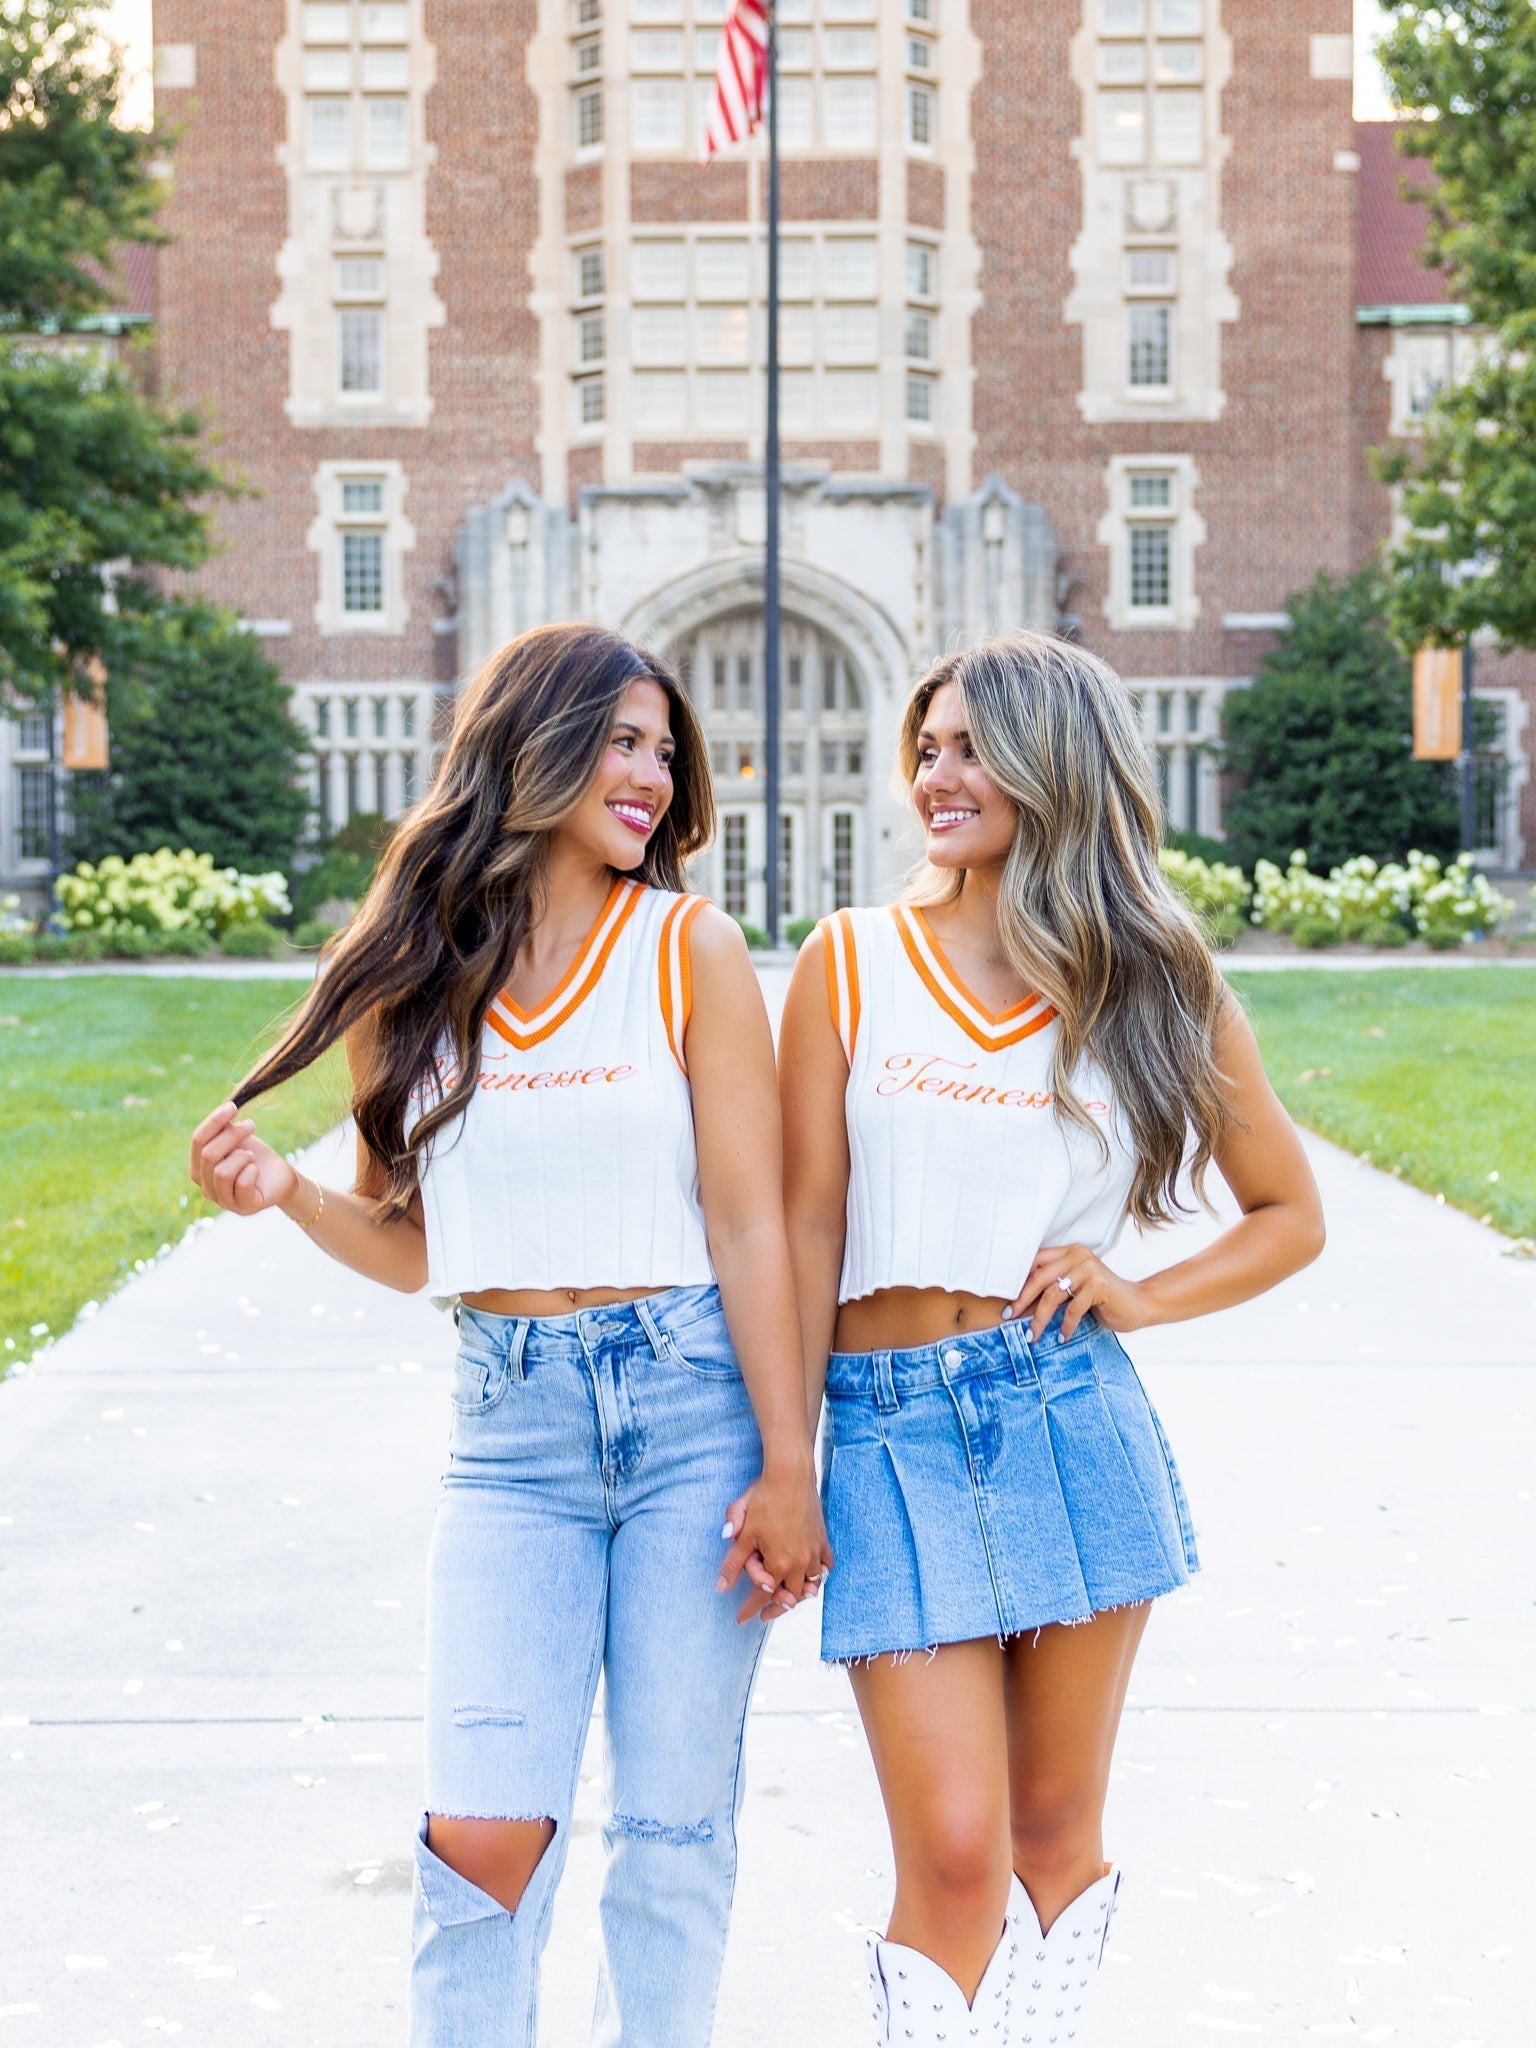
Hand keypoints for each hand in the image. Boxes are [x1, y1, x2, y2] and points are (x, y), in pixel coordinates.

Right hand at [189, 1101, 300, 1217]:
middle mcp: (206, 1187)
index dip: (213, 1122)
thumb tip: (223, 1112)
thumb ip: (224, 1129)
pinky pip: (241, 1185)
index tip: (232, 1107)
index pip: (197, 1141)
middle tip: (251, 1126)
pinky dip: (251, 1171)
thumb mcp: (237, 1139)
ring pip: (221, 1172)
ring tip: (251, 1155)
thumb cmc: (254, 1157)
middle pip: (208, 1155)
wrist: (279, 1176)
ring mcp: (223, 1201)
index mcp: (198, 1168)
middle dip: (231, 1136)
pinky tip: (255, 1169)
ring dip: (241, 1156)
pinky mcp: (243, 1207)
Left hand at [717, 1463, 833, 1625]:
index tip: (741, 1619)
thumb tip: (721, 1587)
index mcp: (779, 1563)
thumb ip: (733, 1563)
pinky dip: (819, 1576)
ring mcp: (814, 1552)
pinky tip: (812, 1578)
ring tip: (789, 1600)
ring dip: (799, 1595)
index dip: (749, 1609)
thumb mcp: (743, 1532)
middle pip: (790, 1597)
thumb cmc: (765, 1499)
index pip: (761, 1595)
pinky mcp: (823, 1540)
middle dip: (775, 1608)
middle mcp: (800, 1563)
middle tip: (764, 1615)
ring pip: (811, 1586)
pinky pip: (825, 1567)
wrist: (790, 1475)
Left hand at [1006, 1243, 1154, 1342]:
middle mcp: (1078, 1256)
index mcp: (1069, 1252)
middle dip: (1021, 1299)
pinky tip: (1062, 1337)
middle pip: (1040, 1277)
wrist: (1138, 1304)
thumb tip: (1018, 1300)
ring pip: (1053, 1295)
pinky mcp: (1099, 1286)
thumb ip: (1054, 1283)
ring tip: (1032, 1336)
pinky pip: (1073, 1309)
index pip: (1035, 1261)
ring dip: (1039, 1318)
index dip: (1018, 1280)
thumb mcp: (1076, 1286)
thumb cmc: (1102, 1299)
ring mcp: (1089, 1270)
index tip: (1006, 1299)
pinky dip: (1065, 1326)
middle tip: (1009, 1316)